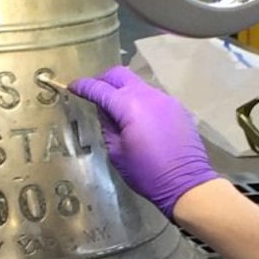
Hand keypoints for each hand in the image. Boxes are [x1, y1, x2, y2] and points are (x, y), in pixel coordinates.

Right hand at [71, 67, 218, 217]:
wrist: (186, 183)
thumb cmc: (146, 173)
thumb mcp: (117, 153)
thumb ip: (107, 126)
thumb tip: (103, 109)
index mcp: (129, 106)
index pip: (100, 89)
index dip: (83, 86)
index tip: (72, 87)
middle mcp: (148, 95)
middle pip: (120, 75)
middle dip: (103, 80)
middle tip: (93, 92)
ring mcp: (165, 99)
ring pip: (138, 84)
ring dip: (123, 90)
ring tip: (116, 108)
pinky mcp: (177, 108)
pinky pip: (153, 96)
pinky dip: (140, 100)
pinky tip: (138, 118)